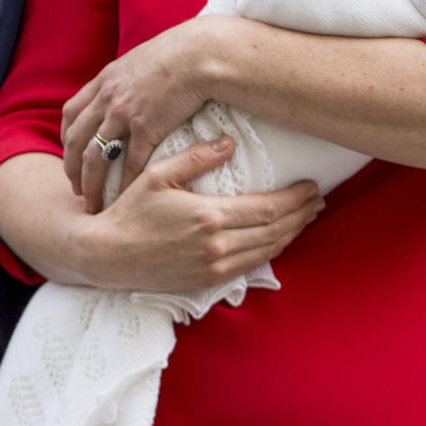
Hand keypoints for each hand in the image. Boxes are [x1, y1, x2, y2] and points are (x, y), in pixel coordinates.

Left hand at [62, 17, 231, 212]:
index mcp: (105, 80)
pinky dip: (123, 184)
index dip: (66, 137)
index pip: (71, 112)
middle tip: (75, 189)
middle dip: (70, 168)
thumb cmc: (180, 53)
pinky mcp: (146, 128)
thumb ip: (132, 76)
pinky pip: (128, 163)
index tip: (71, 154)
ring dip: (89, 184)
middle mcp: (107, 98)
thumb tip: (135, 85)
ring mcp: (123, 113)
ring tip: (91, 204)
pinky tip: (124, 198)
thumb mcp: (143, 59)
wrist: (199, 53)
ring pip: (94, 157)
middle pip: (74, 139)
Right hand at [78, 136, 323, 290]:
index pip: (268, 209)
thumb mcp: (158, 175)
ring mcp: (215, 268)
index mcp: (209, 217)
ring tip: (306, 218)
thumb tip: (229, 143)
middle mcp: (218, 246)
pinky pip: (251, 266)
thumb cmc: (130, 211)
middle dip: (302, 216)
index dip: (295, 199)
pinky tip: (277, 239)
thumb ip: (196, 158)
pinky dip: (271, 251)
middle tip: (318, 201)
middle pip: (275, 232)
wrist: (107, 256)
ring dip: (291, 234)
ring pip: (268, 251)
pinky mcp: (208, 282)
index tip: (311, 187)